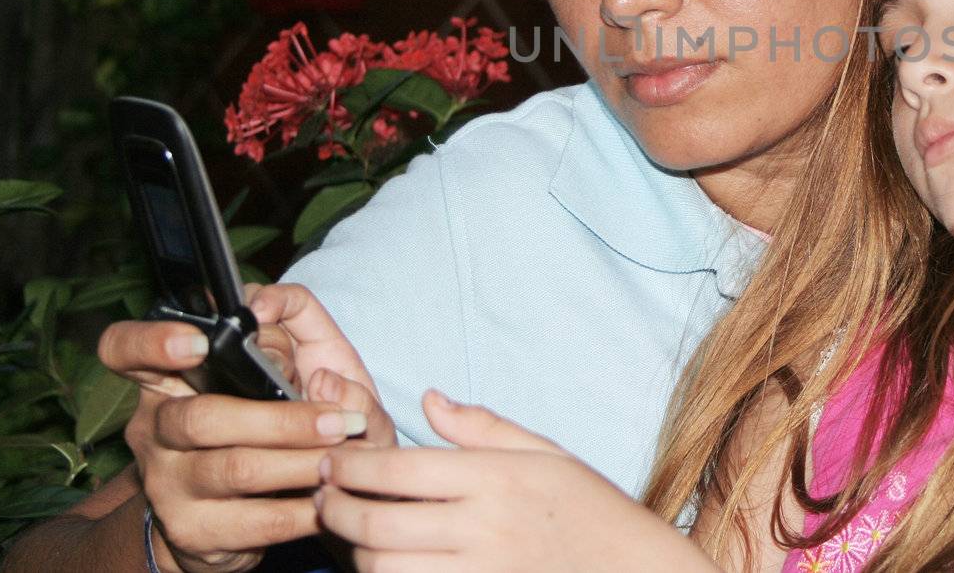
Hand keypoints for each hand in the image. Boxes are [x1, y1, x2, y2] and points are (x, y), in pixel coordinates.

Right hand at [98, 284, 388, 572]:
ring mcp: (167, 483)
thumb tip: (319, 370)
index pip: (125, 348)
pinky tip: (331, 498)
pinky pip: (254, 520)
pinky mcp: (192, 530)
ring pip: (235, 468)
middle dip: (282, 420)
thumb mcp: (273, 368)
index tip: (201, 341)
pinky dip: (302, 509)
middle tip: (339, 423)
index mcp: (166, 377)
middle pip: (203, 417)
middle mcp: (154, 428)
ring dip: (302, 462)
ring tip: (343, 457)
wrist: (224, 516)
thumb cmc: (259, 419)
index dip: (153, 342)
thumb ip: (287, 341)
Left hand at [317, 391, 717, 572]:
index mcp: (496, 478)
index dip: (350, 467)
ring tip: (344, 532)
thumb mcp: (545, 452)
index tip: (331, 463)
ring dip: (352, 550)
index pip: (399, 469)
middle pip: (378, 520)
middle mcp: (483, 527)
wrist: (632, 570)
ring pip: (385, 566)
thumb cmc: (589, 508)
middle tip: (321, 497)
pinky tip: (380, 563)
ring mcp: (480, 572)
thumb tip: (430, 398)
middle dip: (334, 509)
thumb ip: (482, 427)